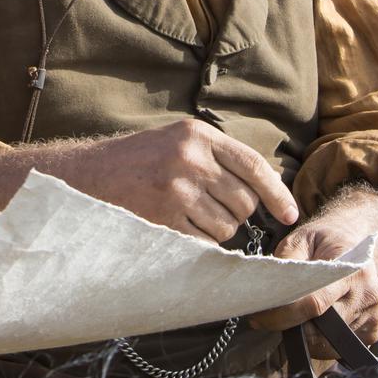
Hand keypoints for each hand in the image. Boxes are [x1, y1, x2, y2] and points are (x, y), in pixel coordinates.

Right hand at [71, 119, 298, 241]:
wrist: (88, 175)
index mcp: (197, 134)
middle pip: (244, 201)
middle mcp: (190, 159)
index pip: (253, 165)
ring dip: (217, 230)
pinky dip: (200, 243)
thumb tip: (266, 185)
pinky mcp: (163, 217)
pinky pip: (204, 242)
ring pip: (227, 226)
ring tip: (191, 216)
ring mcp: (176, 189)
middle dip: (237, 213)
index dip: (277, 193)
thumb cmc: (138, 159)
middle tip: (214, 209)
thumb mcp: (178, 140)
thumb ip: (217, 155)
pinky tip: (180, 229)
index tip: (290, 214)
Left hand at [249, 213, 377, 354]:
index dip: (283, 314)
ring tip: (293, 316)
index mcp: (352, 269)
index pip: (314, 303)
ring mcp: (373, 315)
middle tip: (271, 316)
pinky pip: (338, 348)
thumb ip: (286, 262)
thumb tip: (268, 290)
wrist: (355, 241)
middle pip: (320, 328)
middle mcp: (367, 294)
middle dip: (290, 326)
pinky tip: (314, 322)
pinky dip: (320, 340)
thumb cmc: (325, 239)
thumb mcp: (301, 239)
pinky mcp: (373, 330)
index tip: (259, 317)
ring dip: (304, 336)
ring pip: (327, 343)